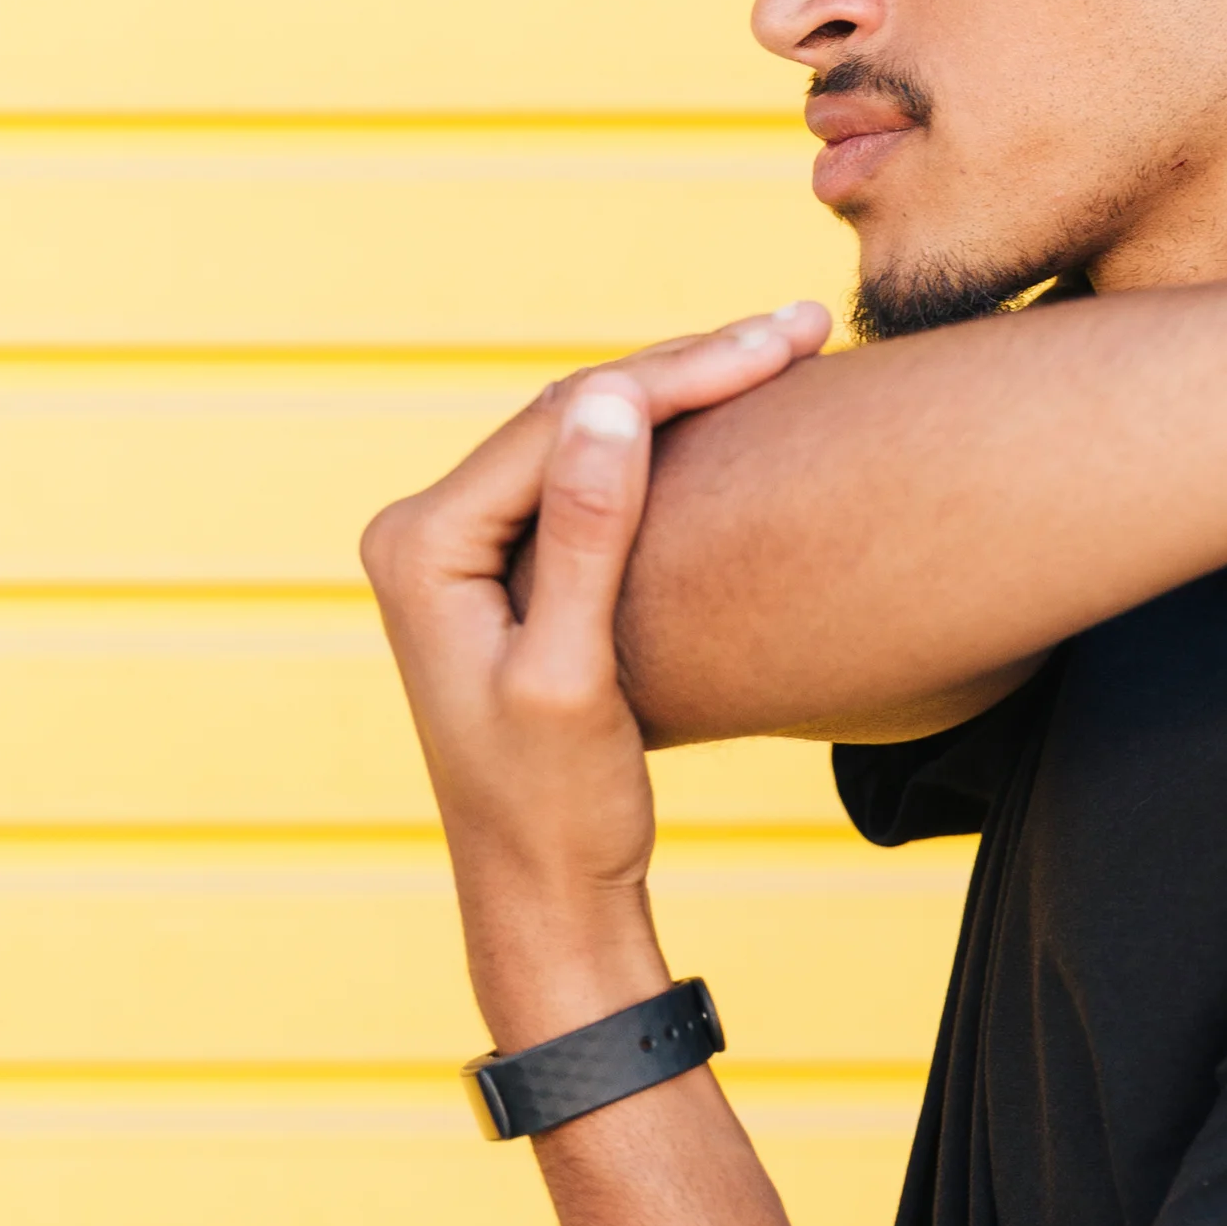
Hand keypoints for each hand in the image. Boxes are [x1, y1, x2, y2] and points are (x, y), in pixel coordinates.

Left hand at [362, 302, 831, 1048]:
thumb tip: (610, 403)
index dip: (681, 376)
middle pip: (577, 411)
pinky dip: (671, 435)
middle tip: (805, 329)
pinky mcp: (510, 565)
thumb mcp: (571, 677)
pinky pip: (594, 470)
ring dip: (689, 389)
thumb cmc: (554, 809)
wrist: (545, 896)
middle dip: (696, 366)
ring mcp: (466, 544)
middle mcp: (427, 528)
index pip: (566, 420)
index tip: (782, 347)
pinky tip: (735, 405)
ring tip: (789, 347)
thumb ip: (587, 536)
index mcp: (422, 544)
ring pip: (591, 429)